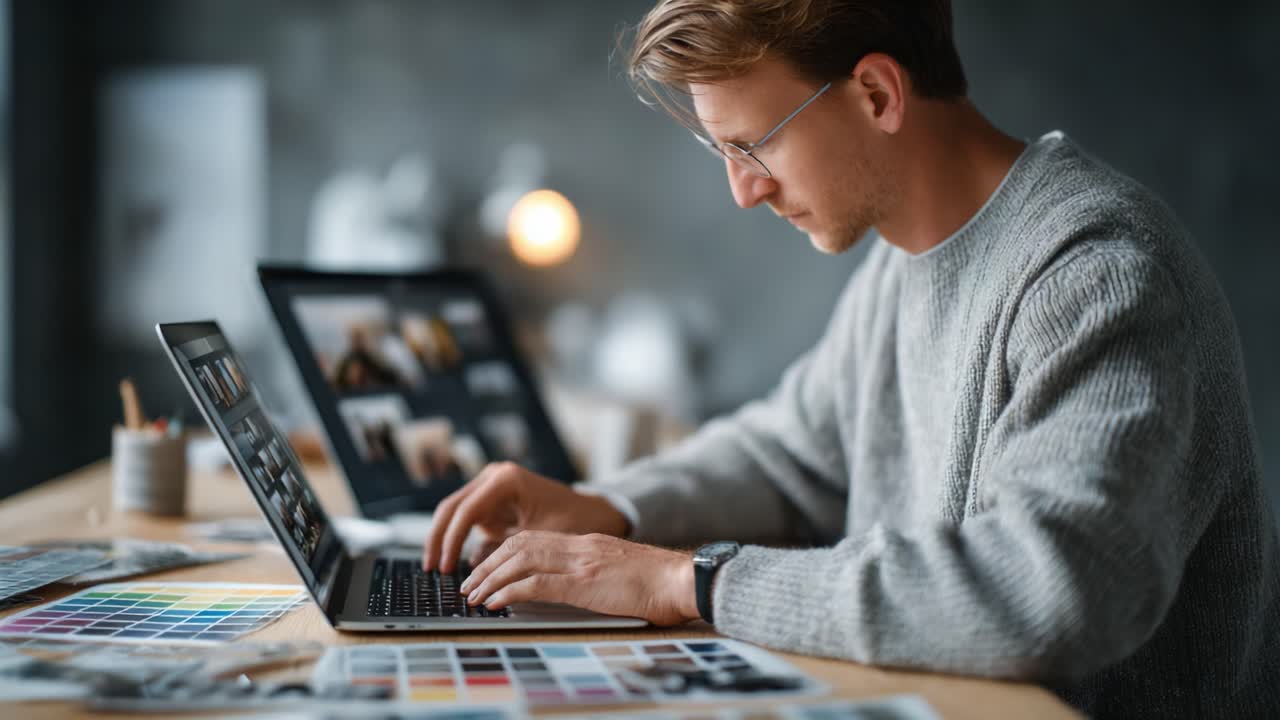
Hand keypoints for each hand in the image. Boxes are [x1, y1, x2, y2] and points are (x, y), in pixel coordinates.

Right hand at [422, 462, 629, 572]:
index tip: (446, 567)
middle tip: (431, 568)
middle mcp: (494, 477)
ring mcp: (490, 487)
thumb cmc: (574, 520)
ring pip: (454, 513)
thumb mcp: (539, 537)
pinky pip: (467, 521)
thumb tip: (473, 565)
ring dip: (445, 541)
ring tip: (438, 570)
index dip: (452, 541)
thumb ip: (505, 549)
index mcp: (506, 479)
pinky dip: (459, 541)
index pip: (467, 511)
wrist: (593, 512)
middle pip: (452, 508)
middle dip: (439, 539)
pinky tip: (453, 564)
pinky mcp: (491, 502)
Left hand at [458, 530, 699, 625]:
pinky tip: (494, 602)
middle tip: (469, 582)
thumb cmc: (661, 582)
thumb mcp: (620, 570)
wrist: (683, 579)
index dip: (504, 552)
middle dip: (488, 563)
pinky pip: (536, 584)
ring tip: (473, 594)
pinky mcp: (583, 583)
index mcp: (587, 543)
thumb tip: (577, 585)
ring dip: (491, 578)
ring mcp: (580, 562)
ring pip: (520, 561)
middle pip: (519, 545)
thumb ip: (596, 571)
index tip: (487, 567)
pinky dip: (509, 591)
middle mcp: (579, 546)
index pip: (534, 539)